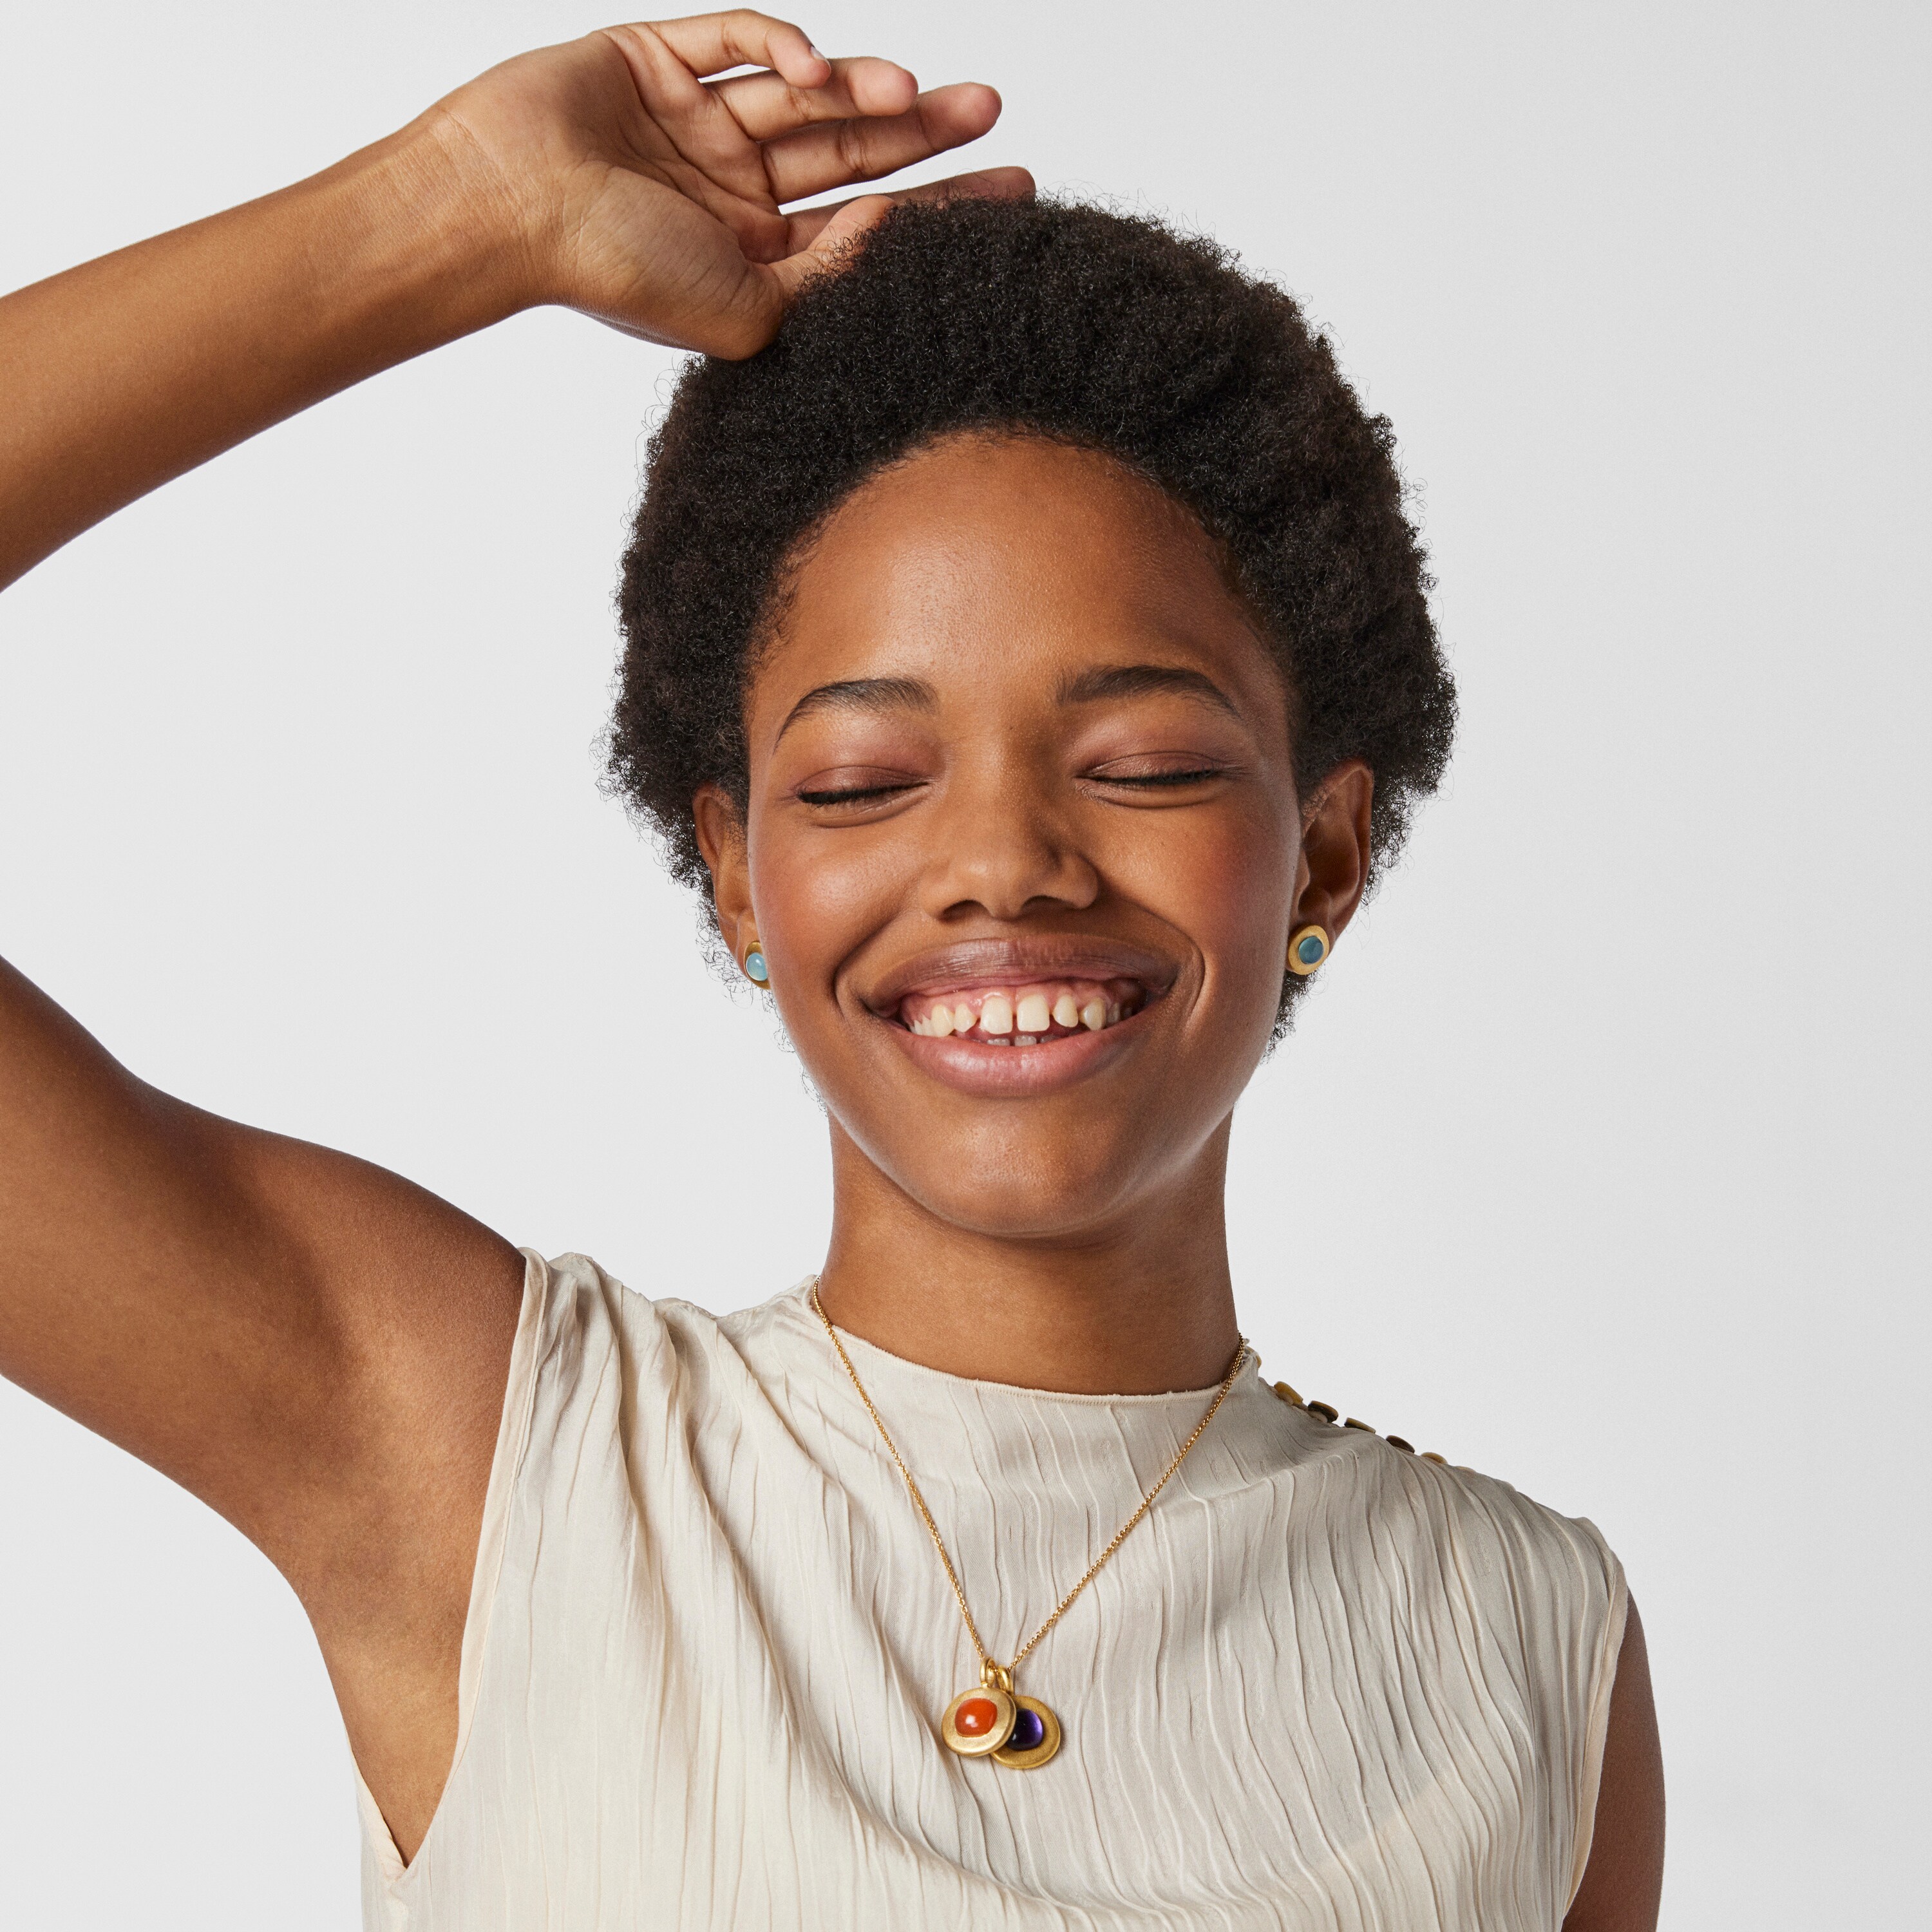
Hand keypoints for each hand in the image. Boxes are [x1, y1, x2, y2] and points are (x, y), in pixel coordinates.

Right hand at [425, 12, 1031, 356]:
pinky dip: (782, 45)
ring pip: (806, 95)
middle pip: (849, 153)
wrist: (509, 213)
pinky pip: (738, 39)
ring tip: (920, 94)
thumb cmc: (618, 276)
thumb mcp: (753, 308)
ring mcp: (696, 124)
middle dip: (922, 133)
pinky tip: (820, 67)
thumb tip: (898, 234)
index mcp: (752, 260)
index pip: (866, 226)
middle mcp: (731, 193)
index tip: (1013, 194)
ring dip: (866, 88)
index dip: (940, 208)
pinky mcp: (659, 59)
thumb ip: (831, 276)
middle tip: (989, 110)